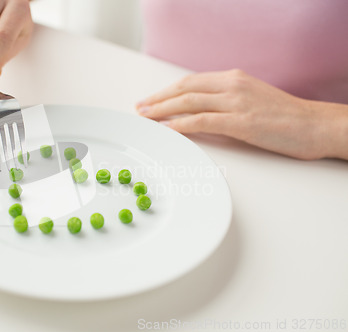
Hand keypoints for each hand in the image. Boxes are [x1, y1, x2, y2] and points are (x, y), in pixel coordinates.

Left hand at [136, 69, 347, 159]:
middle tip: (140, 109)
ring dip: (163, 110)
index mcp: (233, 78)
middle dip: (158, 99)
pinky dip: (181, 124)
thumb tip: (198, 113)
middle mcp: (232, 85)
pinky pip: (203, 120)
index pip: (191, 81)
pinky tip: (168, 129)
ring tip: (147, 118)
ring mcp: (236, 102)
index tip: (151, 100)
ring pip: (189, 101)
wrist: (315, 125)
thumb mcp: (251, 100)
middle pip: (185, 88)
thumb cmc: (284, 116)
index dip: (167, 91)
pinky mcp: (241, 121)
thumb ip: (225, 102)